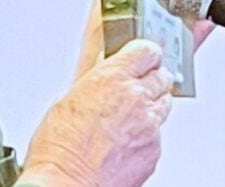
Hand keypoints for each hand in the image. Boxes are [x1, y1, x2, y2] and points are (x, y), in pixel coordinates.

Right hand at [19, 40, 173, 186]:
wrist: (68, 183)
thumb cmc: (60, 147)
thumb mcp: (68, 98)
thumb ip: (95, 78)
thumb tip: (103, 66)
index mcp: (113, 78)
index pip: (147, 50)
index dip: (145, 53)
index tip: (141, 55)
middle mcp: (136, 98)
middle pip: (162, 75)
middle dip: (151, 77)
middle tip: (136, 83)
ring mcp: (150, 126)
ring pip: (164, 103)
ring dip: (152, 102)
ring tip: (130, 113)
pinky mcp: (155, 150)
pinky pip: (159, 132)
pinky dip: (148, 132)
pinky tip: (128, 138)